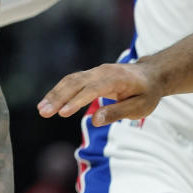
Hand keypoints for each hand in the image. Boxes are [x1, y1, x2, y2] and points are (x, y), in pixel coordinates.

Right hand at [36, 62, 160, 126]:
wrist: (150, 74)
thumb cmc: (146, 93)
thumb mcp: (140, 107)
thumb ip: (117, 112)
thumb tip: (95, 121)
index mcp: (115, 78)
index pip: (92, 89)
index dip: (77, 101)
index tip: (63, 113)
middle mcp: (101, 71)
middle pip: (75, 82)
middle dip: (58, 98)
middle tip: (43, 112)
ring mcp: (94, 71)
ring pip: (70, 80)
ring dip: (54, 94)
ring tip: (41, 110)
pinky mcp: (90, 75)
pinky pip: (71, 81)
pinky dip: (59, 91)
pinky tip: (49, 102)